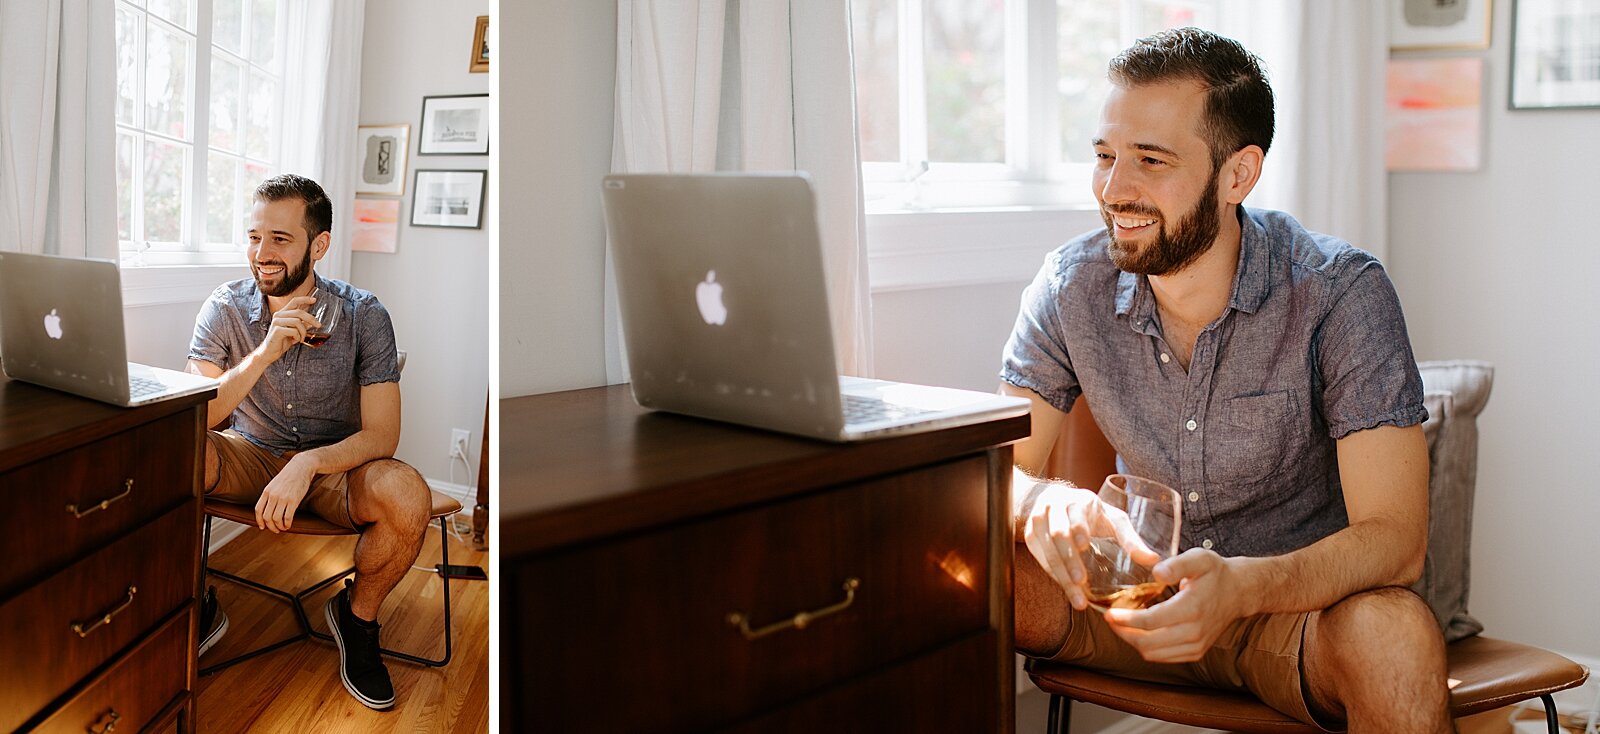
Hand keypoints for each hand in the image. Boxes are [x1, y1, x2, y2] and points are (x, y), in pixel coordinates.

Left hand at [255, 459, 313, 532]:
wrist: (301, 467)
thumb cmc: (289, 476)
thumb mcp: (274, 484)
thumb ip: (270, 495)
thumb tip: (267, 510)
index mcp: (266, 491)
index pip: (258, 510)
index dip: (259, 521)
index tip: (262, 527)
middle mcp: (273, 495)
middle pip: (267, 517)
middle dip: (270, 526)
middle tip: (275, 529)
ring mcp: (283, 498)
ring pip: (276, 519)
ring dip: (279, 527)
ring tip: (283, 528)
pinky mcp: (294, 500)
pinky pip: (288, 517)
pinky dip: (287, 524)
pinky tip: (289, 525)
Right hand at [256, 295, 318, 362]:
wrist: (270, 352)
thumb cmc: (282, 341)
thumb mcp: (294, 332)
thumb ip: (301, 325)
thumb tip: (311, 322)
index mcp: (283, 313)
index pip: (294, 301)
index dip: (304, 299)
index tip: (314, 299)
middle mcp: (279, 315)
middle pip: (299, 312)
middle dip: (311, 319)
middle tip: (318, 325)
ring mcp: (277, 322)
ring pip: (297, 321)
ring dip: (303, 331)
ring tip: (302, 338)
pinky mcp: (277, 330)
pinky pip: (293, 330)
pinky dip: (298, 336)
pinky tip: (296, 340)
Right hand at [1021, 482, 1159, 610]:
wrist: (1054, 500)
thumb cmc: (1090, 512)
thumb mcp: (1113, 519)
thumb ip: (1131, 539)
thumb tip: (1154, 561)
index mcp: (1077, 500)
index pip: (1075, 513)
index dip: (1078, 528)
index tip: (1085, 545)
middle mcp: (1053, 507)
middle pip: (1058, 534)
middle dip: (1069, 559)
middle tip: (1081, 581)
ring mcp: (1038, 521)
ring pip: (1047, 549)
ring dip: (1060, 574)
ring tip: (1077, 597)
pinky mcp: (1030, 536)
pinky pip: (1040, 558)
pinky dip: (1053, 575)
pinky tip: (1067, 590)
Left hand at [1103, 548, 1250, 662]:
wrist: (1238, 592)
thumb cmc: (1215, 573)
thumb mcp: (1199, 559)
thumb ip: (1177, 564)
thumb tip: (1156, 572)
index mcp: (1192, 609)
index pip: (1152, 622)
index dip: (1127, 620)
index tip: (1109, 613)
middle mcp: (1194, 632)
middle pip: (1148, 643)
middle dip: (1124, 633)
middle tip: (1110, 619)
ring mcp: (1196, 646)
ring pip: (1153, 654)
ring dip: (1133, 642)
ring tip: (1121, 625)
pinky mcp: (1196, 652)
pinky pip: (1164, 658)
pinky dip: (1147, 648)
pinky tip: (1140, 632)